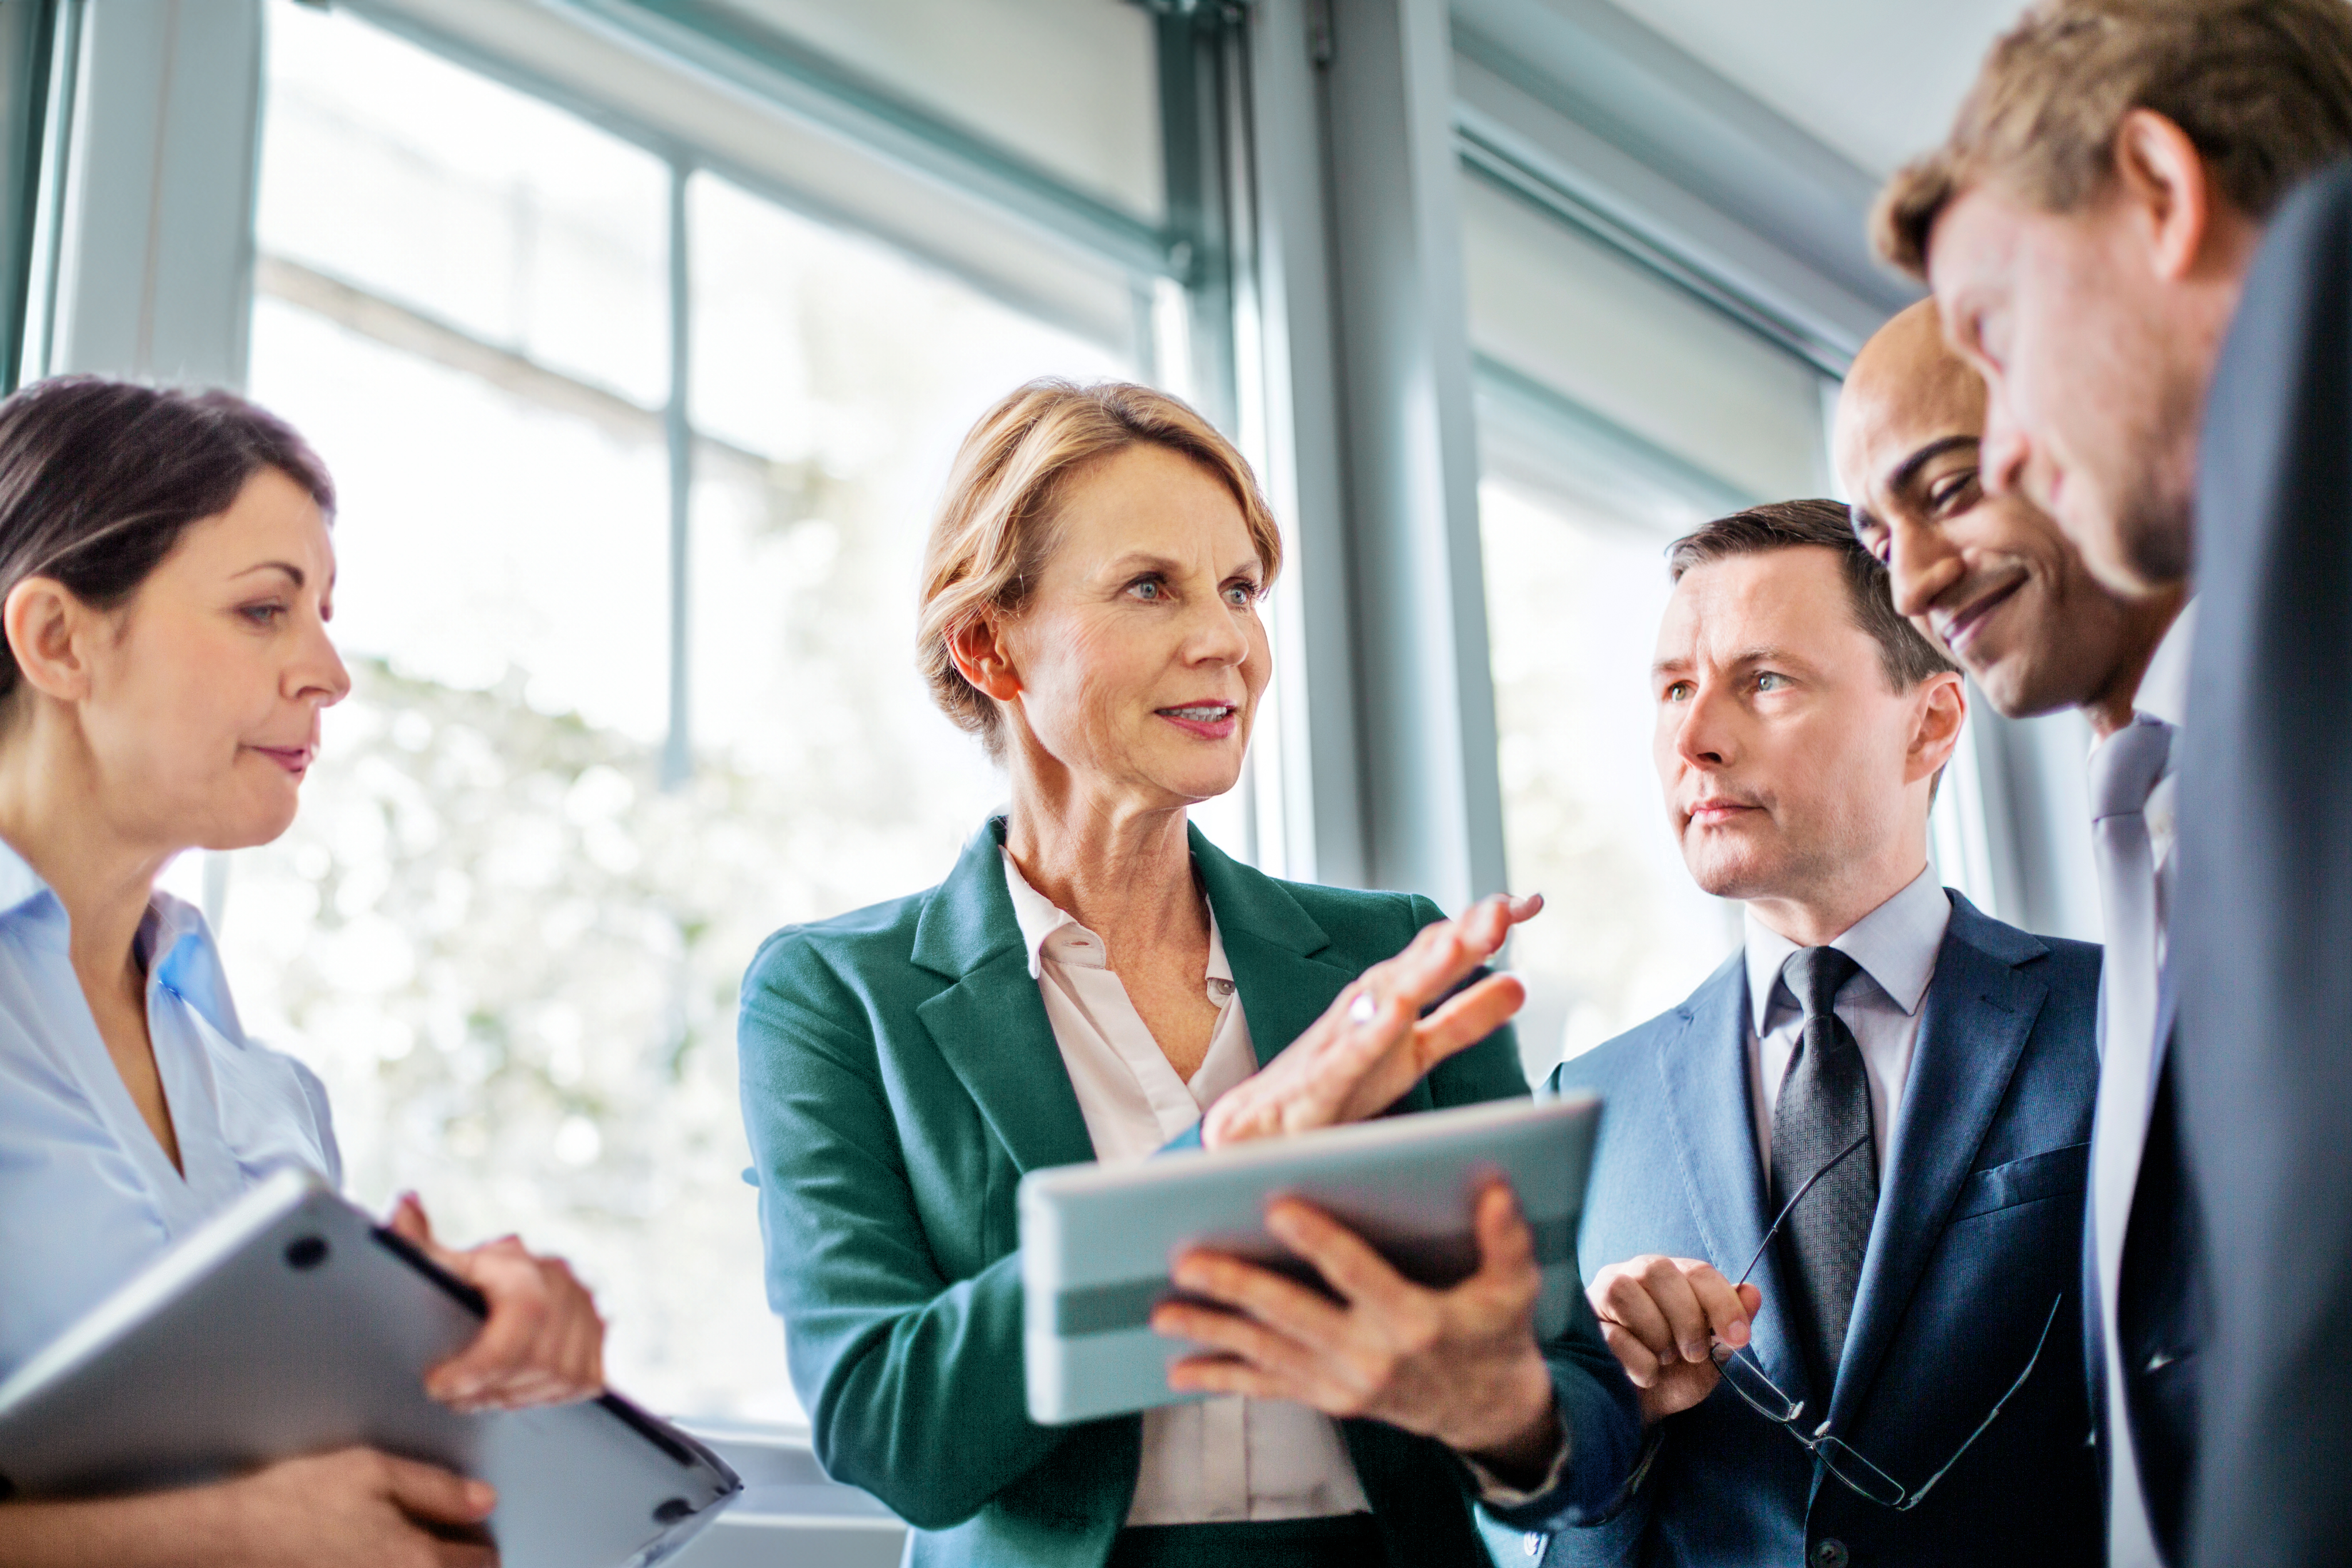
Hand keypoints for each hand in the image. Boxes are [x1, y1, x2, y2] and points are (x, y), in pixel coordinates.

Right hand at [215, 1446, 495, 1567]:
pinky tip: (371, 1559)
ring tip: (403, 1551)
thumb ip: (438, 1488)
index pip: (481, 1560)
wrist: (226, 1543)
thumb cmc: (296, 1503)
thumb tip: (484, 1502)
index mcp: (418, 1561)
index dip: (478, 1539)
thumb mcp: (373, 1471)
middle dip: (456, 1565)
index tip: (466, 1528)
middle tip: (443, 1544)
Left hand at [388, 1194, 604, 1411]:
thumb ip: (417, 1245)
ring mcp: (591, 1316)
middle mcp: (568, 1286)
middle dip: (487, 1386)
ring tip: (474, 1395)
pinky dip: (540, 1396)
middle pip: (538, 1358)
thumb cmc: (476, 1280)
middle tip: (450, 1395)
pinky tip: (510, 1389)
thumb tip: (405, 1201)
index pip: (523, 1316)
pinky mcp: (601, 1345)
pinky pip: (578, 1384)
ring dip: (510, 1395)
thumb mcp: (444, 1264)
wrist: (524, 1287)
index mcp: (526, 1265)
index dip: (481, 1361)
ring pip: (558, 1377)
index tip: (437, 1383)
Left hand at [1154, 1180, 1561, 1479]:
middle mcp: (1371, 1358)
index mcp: (1414, 1321)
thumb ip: (1504, 1239)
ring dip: (1212, 1331)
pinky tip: (1179, 1369)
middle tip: (1187, 1260)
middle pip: (1292, 1316)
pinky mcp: (1328, 1400)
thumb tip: (1496, 1187)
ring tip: (1161, 1311)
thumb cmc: (1496, 1334)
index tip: (1274, 1208)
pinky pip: (1268, 1388)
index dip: (1317, 1241)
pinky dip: (1222, 1378)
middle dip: (1237, 1287)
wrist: (1488, 1411)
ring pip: (1267, 1353)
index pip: (1357, 1273)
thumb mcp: (1514, 1288)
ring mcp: (1344, 1385)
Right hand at [1199, 894, 1541, 1148]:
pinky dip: (1368, 1030)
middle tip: (1502, 910)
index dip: (1482, 930)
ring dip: (1419, 970)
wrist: (1258, 1130)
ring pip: (1384, 999)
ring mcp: (1341, 1040)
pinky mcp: (1318, 1080)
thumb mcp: (1416, 1053)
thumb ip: (1464, 1019)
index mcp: (1395, 999)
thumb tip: (1520, 983)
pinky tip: (1393, 1013)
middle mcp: (1369, 1008)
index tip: (1527, 902)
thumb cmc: (1338, 1085)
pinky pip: (1345, 1054)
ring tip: (1456, 945)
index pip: (1442, 954)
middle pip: (1418, 966)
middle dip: (1459, 937)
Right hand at [1587, 1255, 1759, 1424]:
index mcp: (1673, 1276)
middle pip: (1660, 1272)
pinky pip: (1612, 1334)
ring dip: (1657, 1335)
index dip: (1723, 1303)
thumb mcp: (1712, 1352)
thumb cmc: (1676, 1374)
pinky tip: (1643, 1374)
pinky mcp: (1585, 1323)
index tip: (1739, 1337)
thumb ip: (1731, 1323)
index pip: (1698, 1272)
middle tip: (1694, 1353)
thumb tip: (1753, 1293)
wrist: (1643, 1409)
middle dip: (1686, 1317)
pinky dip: (1639, 1362)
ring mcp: (1605, 1294)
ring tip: (1664, 1359)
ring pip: (1627, 1292)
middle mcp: (1635, 1274)